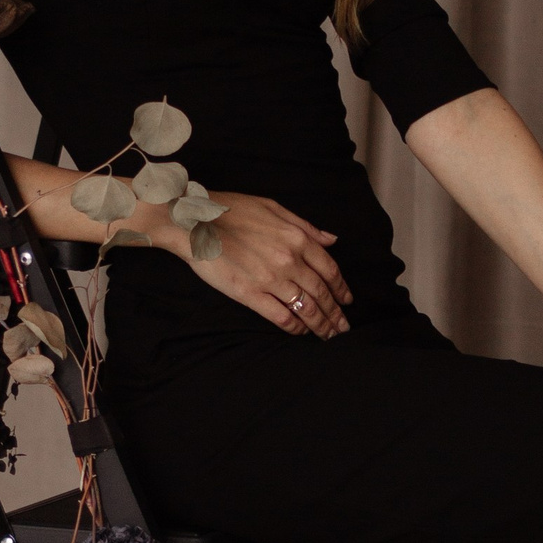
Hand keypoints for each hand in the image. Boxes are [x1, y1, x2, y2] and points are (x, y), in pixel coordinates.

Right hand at [178, 191, 352, 336]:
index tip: (347, 300)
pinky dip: (294, 327)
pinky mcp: (250, 294)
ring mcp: (270, 279)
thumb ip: (305, 226)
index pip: (329, 269)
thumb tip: (331, 239)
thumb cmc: (231, 210)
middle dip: (335, 313)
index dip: (341, 288)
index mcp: (297, 238)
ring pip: (306, 307)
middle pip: (321, 292)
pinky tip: (300, 332)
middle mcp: (289, 260)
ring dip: (321, 324)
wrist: (195, 221)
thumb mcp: (273, 207)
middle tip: (343, 327)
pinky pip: (280, 316)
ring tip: (329, 336)